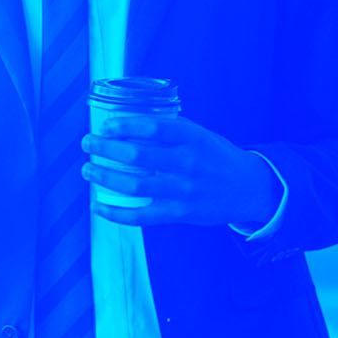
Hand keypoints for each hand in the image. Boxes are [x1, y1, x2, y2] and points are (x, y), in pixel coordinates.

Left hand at [82, 115, 280, 227]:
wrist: (249, 188)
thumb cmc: (218, 157)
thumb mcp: (201, 135)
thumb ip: (171, 130)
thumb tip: (130, 122)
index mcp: (193, 138)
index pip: (154, 127)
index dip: (125, 125)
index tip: (105, 124)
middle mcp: (187, 163)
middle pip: (137, 156)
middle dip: (106, 148)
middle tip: (88, 143)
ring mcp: (183, 190)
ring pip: (134, 185)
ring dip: (105, 176)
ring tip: (88, 169)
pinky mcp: (180, 213)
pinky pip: (142, 216)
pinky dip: (116, 213)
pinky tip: (98, 206)